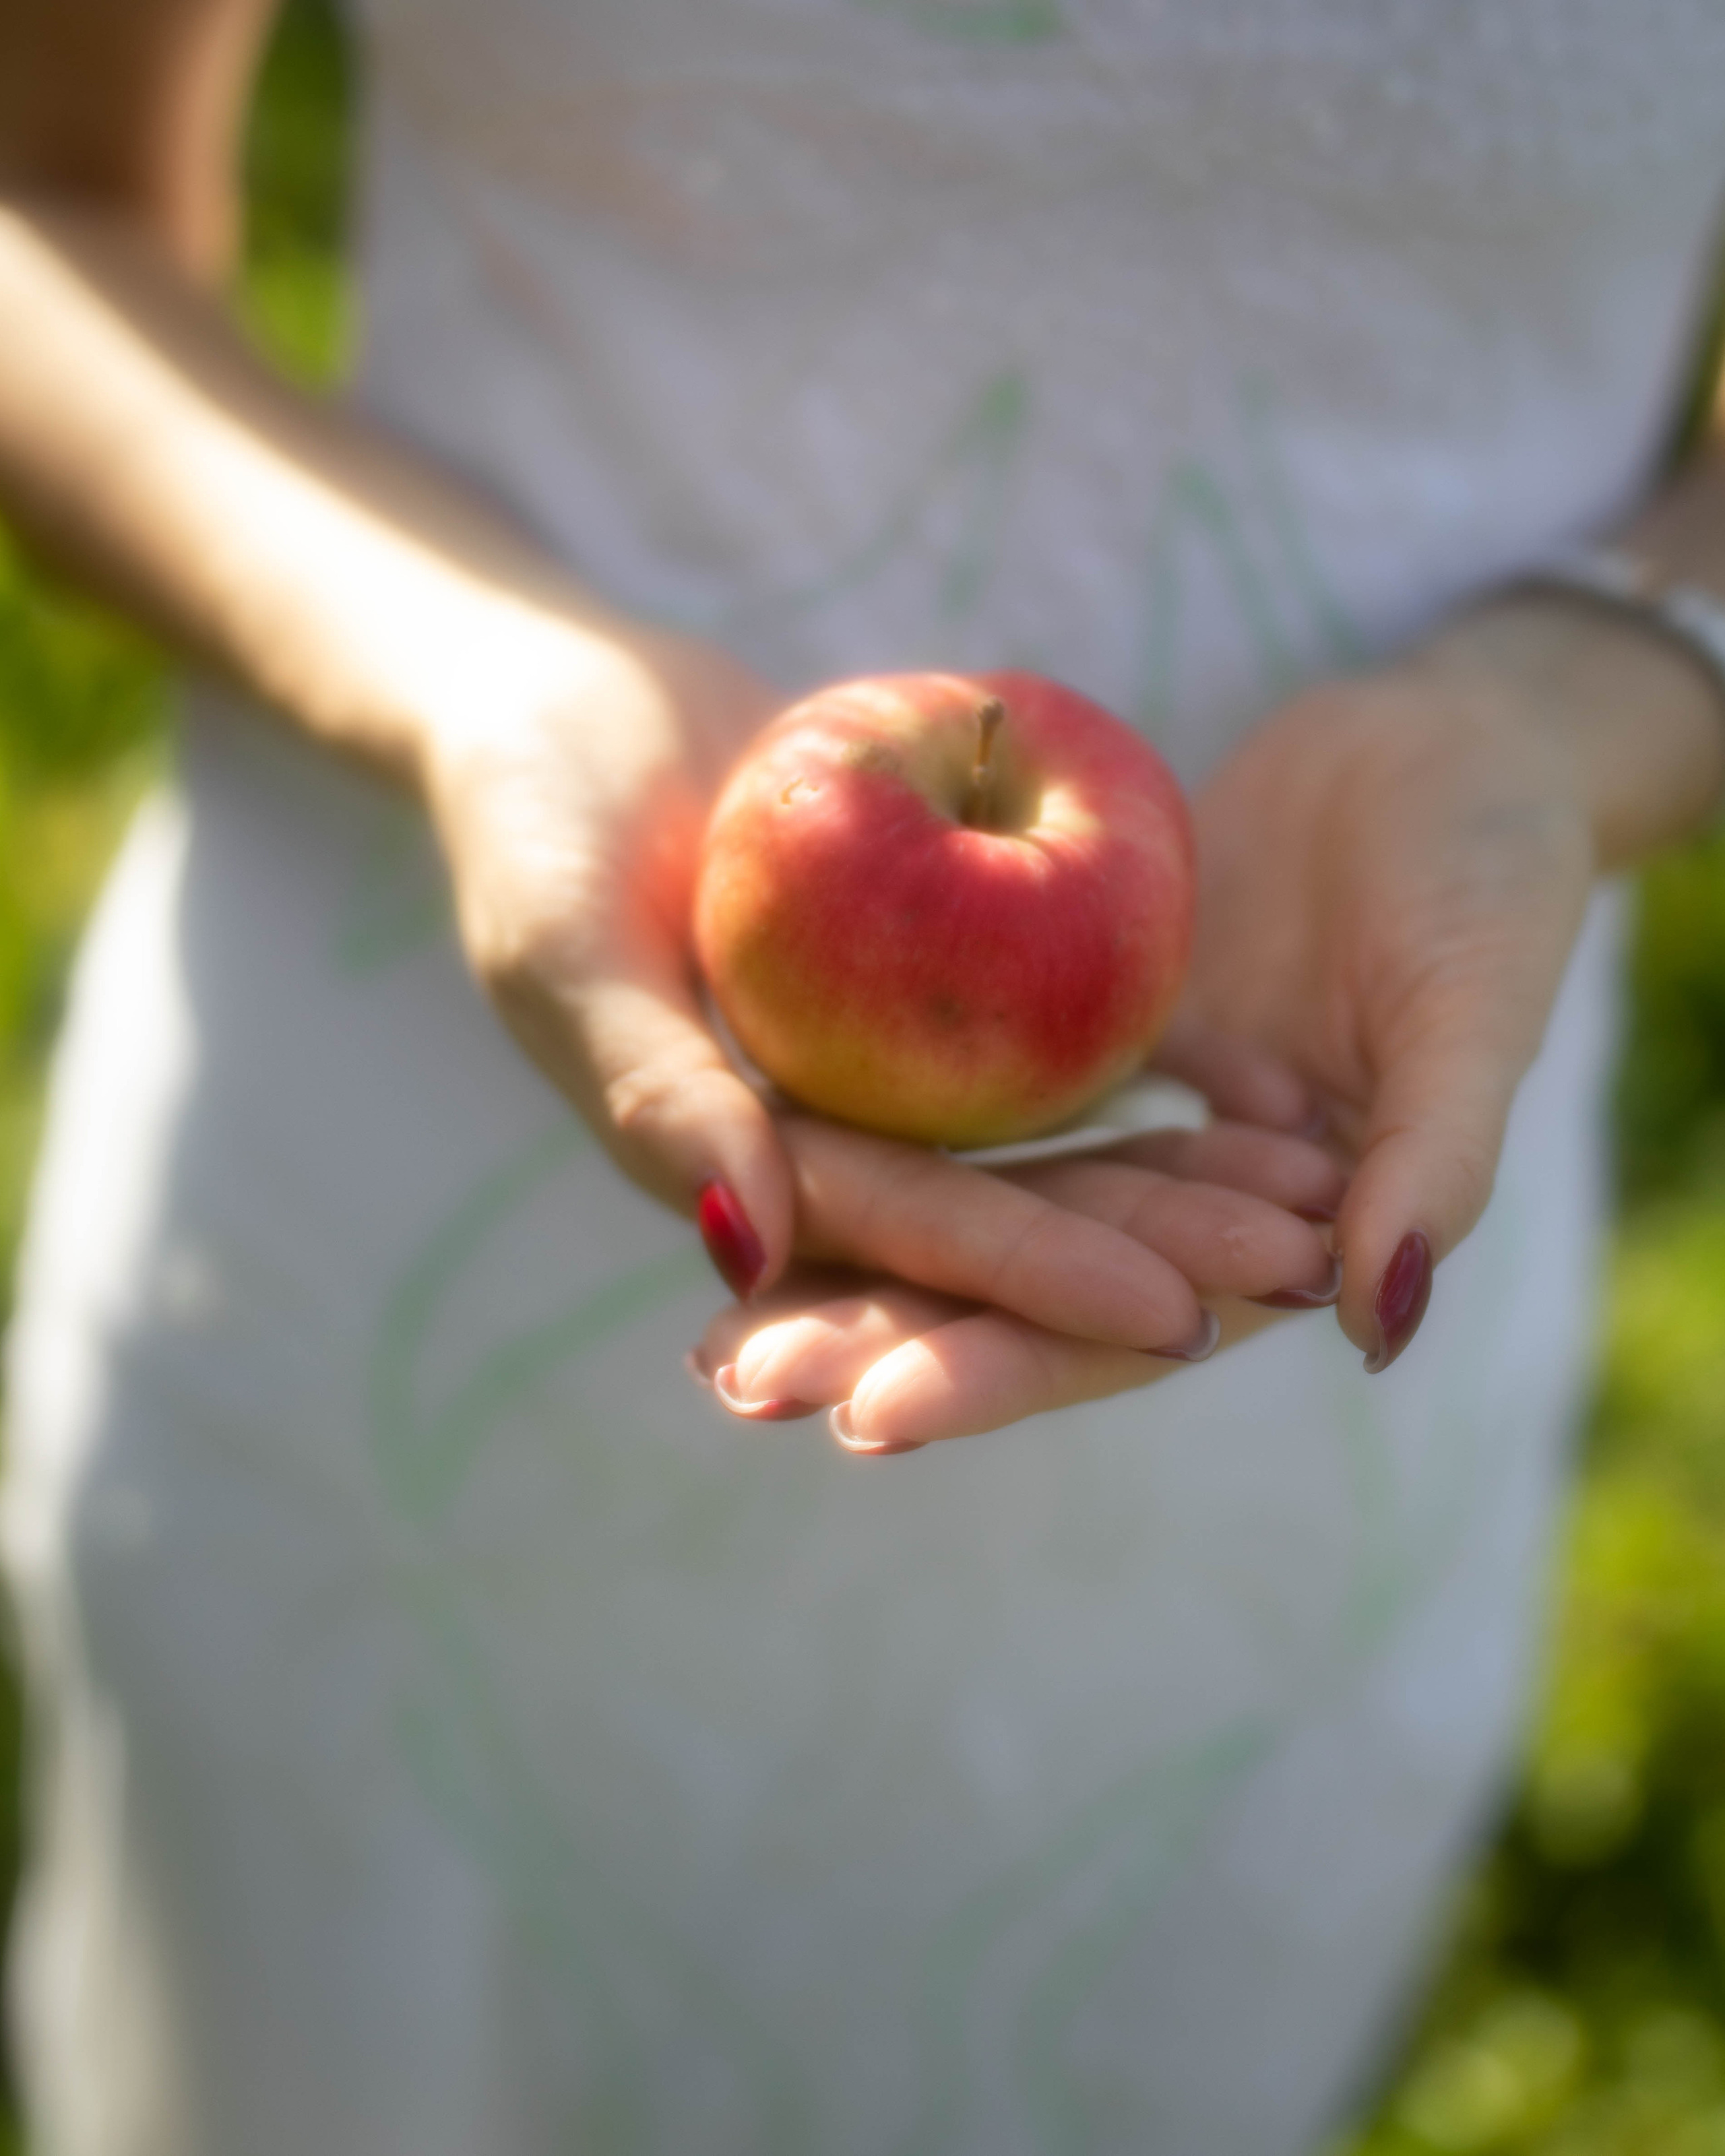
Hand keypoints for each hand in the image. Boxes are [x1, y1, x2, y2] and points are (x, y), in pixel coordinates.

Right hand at [421, 625, 1341, 1361]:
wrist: (566, 702)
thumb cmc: (530, 818)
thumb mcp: (563, 948)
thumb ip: (650, 1097)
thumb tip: (748, 1258)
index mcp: (738, 1174)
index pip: (903, 1239)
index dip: (1035, 1280)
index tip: (1177, 1317)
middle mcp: (822, 1148)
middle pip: (1003, 1215)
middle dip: (1144, 1252)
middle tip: (1299, 1267)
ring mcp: (879, 1079)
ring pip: (1046, 1144)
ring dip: (1173, 1181)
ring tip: (1314, 1201)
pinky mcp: (924, 998)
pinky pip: (1050, 1044)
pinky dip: (1147, 1076)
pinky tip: (1261, 1099)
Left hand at [695, 597, 1715, 1451]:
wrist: (1441, 750)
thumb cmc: (1491, 879)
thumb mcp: (1475, 1008)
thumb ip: (1429, 1163)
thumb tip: (1378, 1325)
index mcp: (1269, 1240)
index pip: (1118, 1332)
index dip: (1000, 1375)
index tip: (869, 1419)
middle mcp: (1168, 1204)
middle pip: (1009, 1293)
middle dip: (880, 1343)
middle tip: (740, 1386)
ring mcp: (1107, 1121)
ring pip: (961, 1209)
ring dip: (848, 1263)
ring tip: (718, 1324)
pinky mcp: (1060, 1031)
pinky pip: (952, 1090)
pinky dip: (867, 1129)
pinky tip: (759, 1159)